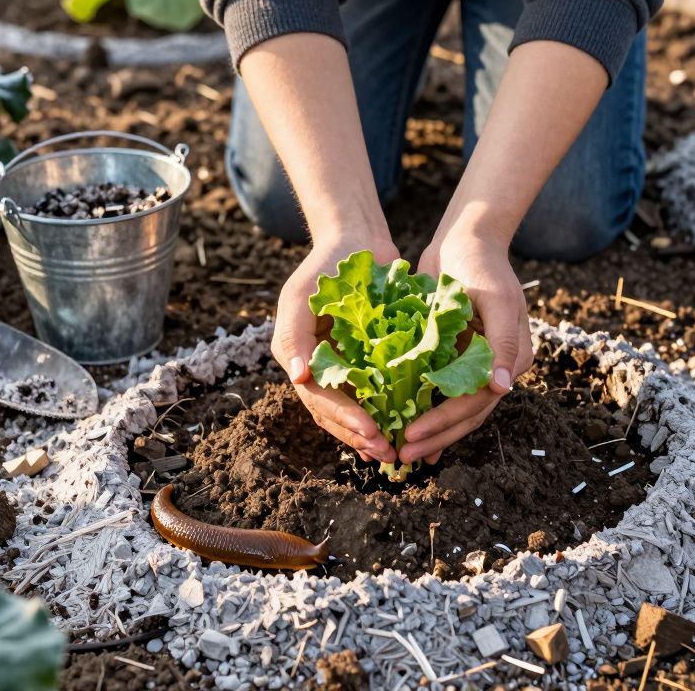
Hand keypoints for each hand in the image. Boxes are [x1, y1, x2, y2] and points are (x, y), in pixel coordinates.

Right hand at [273, 233, 399, 463]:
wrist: (356, 240)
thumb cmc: (325, 266)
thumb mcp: (301, 295)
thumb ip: (293, 335)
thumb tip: (299, 378)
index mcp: (298, 358)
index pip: (319, 399)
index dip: (344, 419)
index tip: (371, 432)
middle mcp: (318, 367)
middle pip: (334, 413)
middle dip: (359, 435)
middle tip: (386, 453)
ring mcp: (343, 365)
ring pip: (354, 409)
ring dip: (371, 432)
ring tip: (393, 451)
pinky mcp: (368, 359)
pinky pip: (375, 392)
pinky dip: (386, 411)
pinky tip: (401, 428)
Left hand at [400, 229, 533, 464]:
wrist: (464, 240)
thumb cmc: (481, 264)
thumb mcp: (496, 299)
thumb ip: (503, 342)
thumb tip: (502, 389)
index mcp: (513, 358)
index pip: (477, 402)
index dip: (445, 422)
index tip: (414, 436)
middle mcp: (496, 367)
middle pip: (466, 414)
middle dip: (434, 437)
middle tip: (401, 457)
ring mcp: (474, 364)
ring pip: (453, 409)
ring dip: (430, 433)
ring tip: (402, 454)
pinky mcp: (452, 357)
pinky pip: (439, 392)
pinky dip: (424, 411)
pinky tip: (406, 431)